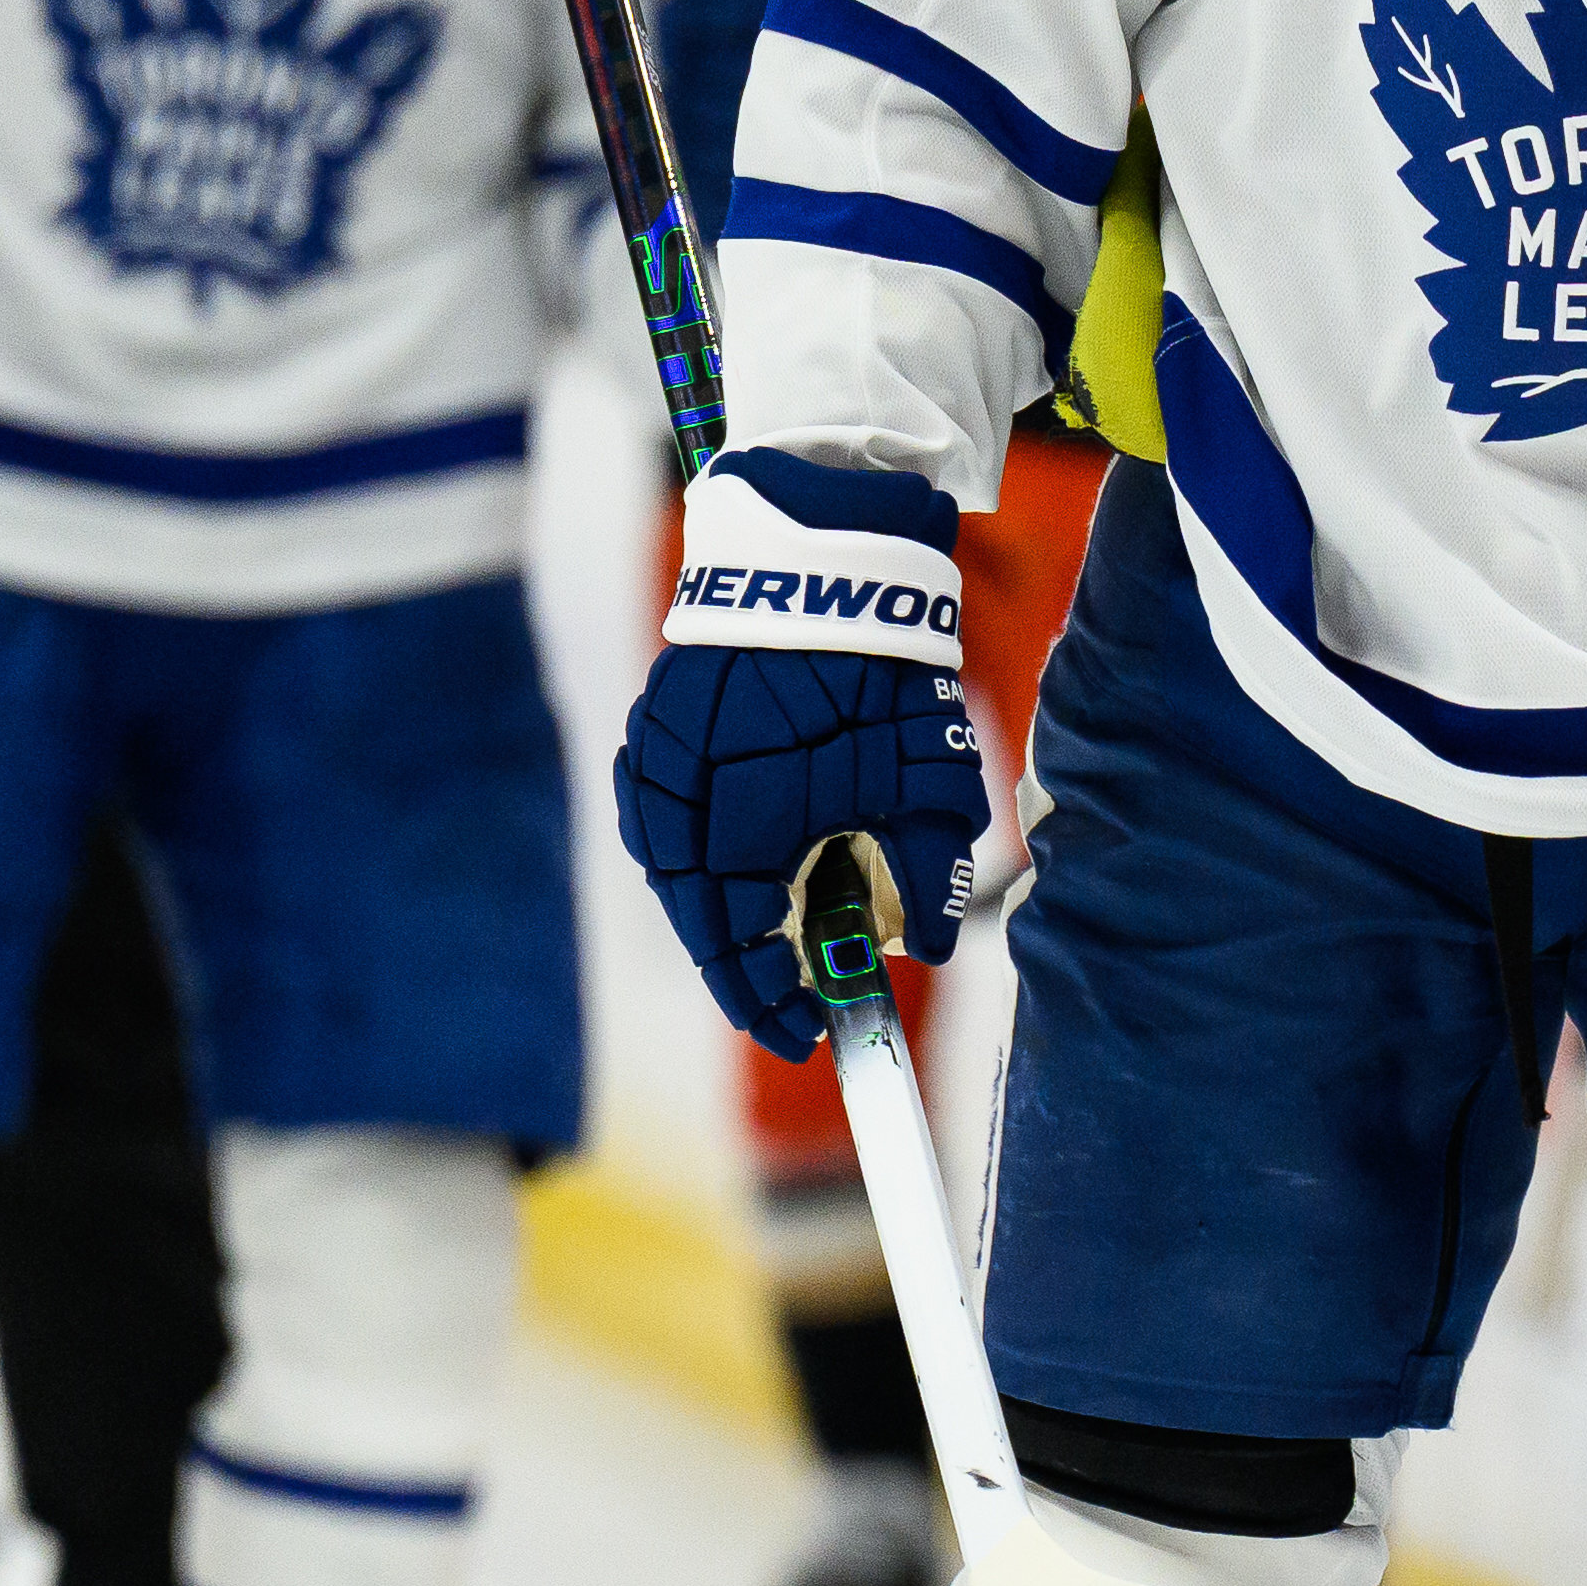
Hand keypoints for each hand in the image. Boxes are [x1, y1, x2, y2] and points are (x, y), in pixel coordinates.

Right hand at [625, 452, 989, 1060]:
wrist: (825, 551)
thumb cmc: (877, 665)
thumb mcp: (921, 776)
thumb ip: (923, 869)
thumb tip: (926, 945)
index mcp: (737, 823)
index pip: (735, 943)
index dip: (767, 999)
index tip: (806, 1034)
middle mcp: (681, 797)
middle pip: (698, 912)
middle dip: (747, 966)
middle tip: (795, 1002)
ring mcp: (660, 754)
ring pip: (675, 863)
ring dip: (721, 909)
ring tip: (774, 941)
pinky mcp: (661, 721)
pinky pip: (665, 810)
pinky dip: (698, 850)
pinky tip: (738, 867)